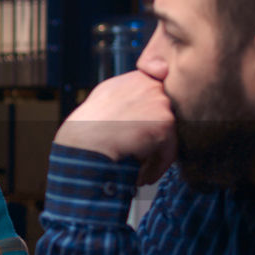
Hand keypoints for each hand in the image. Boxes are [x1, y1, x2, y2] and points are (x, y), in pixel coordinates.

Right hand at [53, 70, 175, 184]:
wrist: (84, 143)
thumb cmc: (87, 127)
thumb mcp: (106, 97)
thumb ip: (129, 94)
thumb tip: (140, 103)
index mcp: (137, 78)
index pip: (157, 99)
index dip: (150, 121)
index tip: (139, 137)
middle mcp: (151, 85)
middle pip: (165, 116)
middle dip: (155, 137)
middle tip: (139, 154)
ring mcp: (160, 102)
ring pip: (169, 135)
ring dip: (156, 153)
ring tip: (139, 169)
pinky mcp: (165, 123)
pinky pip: (169, 150)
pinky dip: (158, 166)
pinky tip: (143, 176)